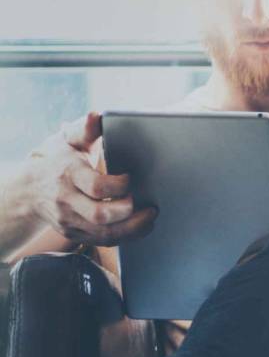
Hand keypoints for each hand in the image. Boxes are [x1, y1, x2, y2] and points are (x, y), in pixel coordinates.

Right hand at [22, 113, 156, 247]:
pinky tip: (141, 226)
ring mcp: (69, 220)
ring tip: (151, 217)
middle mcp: (66, 200)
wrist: (29, 189)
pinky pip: (104, 241)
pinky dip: (126, 236)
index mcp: (68, 174)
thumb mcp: (69, 141)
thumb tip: (97, 116)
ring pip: (105, 234)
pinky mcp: (74, 233)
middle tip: (147, 204)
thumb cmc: (57, 161)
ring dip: (134, 228)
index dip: (119, 186)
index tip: (130, 178)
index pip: (96, 187)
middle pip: (101, 215)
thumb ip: (86, 130)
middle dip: (129, 212)